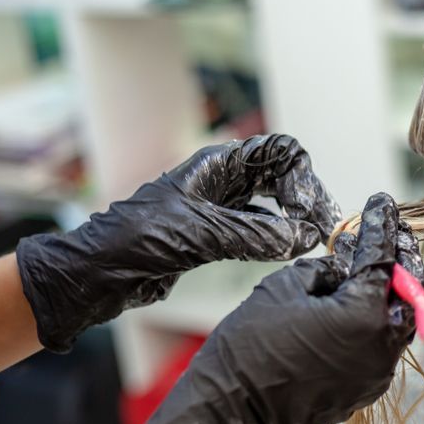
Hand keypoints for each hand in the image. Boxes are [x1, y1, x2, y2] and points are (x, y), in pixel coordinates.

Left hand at [16, 134, 339, 352]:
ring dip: (296, 219)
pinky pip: (261, 229)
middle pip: (283, 175)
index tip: (307, 210)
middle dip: (307, 197)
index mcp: (218, 164)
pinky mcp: (218, 235)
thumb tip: (304, 237)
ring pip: (274, 203)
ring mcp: (222, 208)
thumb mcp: (201, 234)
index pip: (279, 151)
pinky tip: (289, 251)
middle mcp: (224, 180)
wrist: (99, 272)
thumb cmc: (136, 240)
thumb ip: (256, 235)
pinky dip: (280, 238)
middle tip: (324, 227)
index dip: (301, 177)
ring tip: (314, 240)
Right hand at [136, 193, 421, 423]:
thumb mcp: (285, 286)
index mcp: (365, 314)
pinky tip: (349, 314)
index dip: (381, 226)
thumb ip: (325, 269)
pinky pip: (379, 350)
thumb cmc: (250, 344)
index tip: (382, 204)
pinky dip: (372, 327)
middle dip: (398, 264)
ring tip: (363, 275)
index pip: (383, 257)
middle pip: (406, 293)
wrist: (230, 409)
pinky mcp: (364, 392)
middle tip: (385, 240)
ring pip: (396, 324)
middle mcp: (381, 347)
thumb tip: (344, 267)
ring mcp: (376, 375)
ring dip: (386, 297)